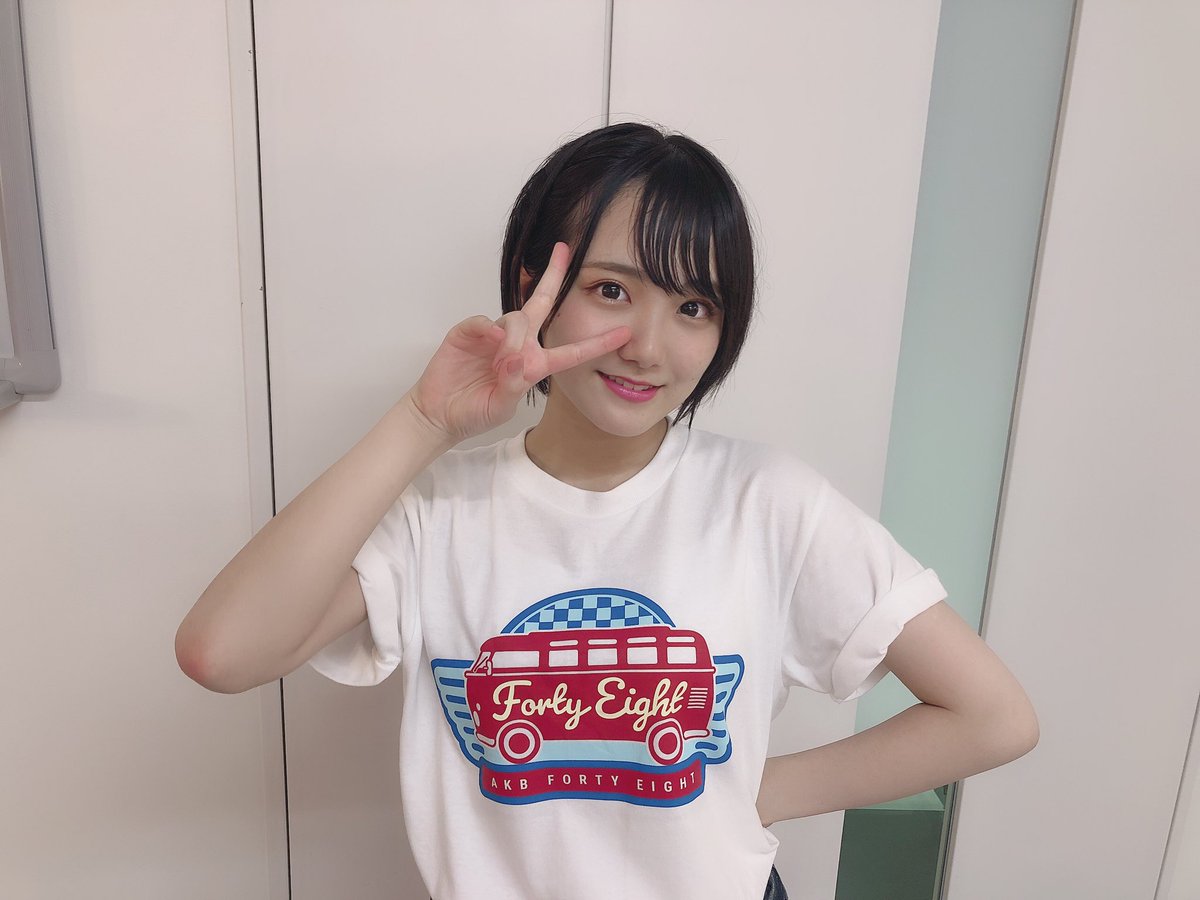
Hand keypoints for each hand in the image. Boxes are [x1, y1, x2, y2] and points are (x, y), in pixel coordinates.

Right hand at [407, 242, 630, 442]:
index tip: (624, 333)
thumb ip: (512, 384)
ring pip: (515, 318)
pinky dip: (487, 330)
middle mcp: (517, 344)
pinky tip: (487, 344)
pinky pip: (484, 322)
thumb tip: (515, 358)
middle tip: (564, 250)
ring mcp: (492, 336)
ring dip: (513, 337)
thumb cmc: (474, 412)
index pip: (571, 351)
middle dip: (553, 276)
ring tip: (500, 362)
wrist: (439, 414)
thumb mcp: (499, 407)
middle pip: (541, 304)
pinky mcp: (469, 332)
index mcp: (533, 364)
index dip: (597, 343)